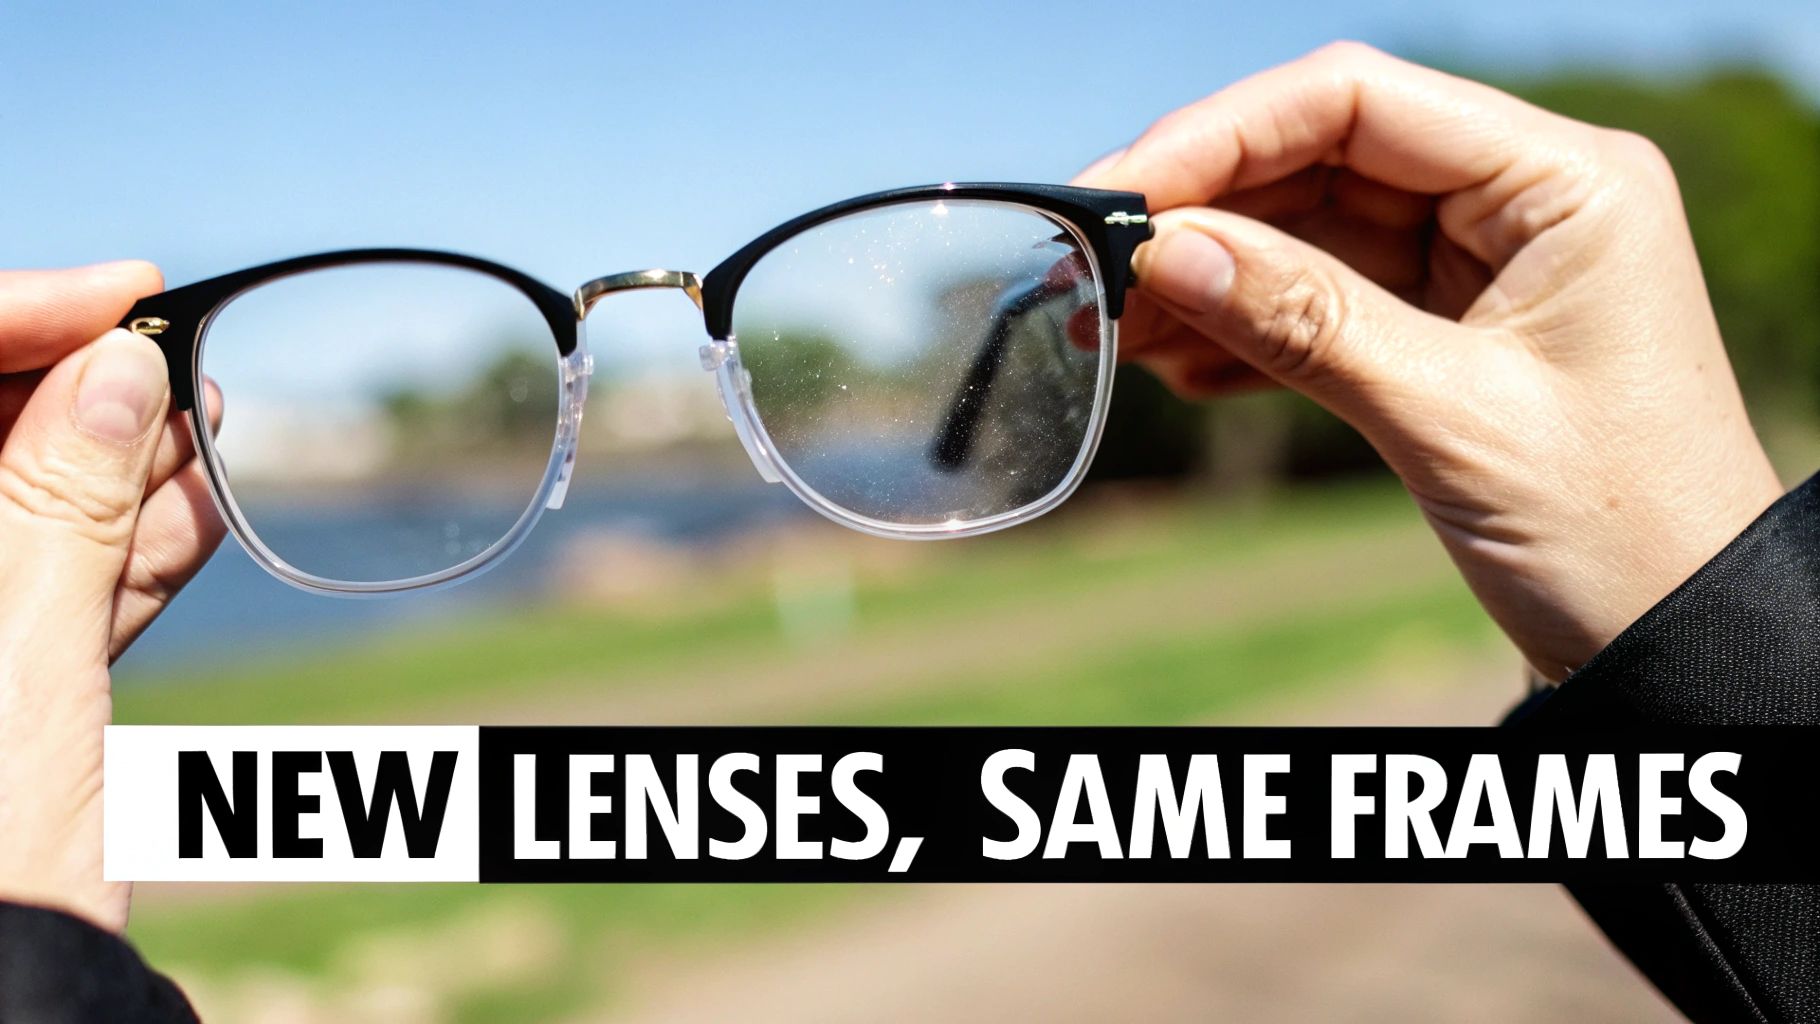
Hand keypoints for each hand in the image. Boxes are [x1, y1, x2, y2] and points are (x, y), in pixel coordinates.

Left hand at [0, 263, 225, 929]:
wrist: (4, 998)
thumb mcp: (16, 658)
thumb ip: (58, 504)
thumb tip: (117, 368)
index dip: (10, 314)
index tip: (128, 295)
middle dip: (75, 388)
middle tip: (183, 362)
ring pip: (24, 508)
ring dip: (122, 464)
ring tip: (211, 428)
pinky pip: (62, 583)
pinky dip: (136, 545)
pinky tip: (205, 508)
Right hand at [1078, 42, 1782, 680]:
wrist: (1673, 643)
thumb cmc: (1618, 531)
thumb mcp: (1451, 418)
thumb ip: (1307, 323)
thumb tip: (1168, 252)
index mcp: (1563, 184)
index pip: (1359, 104)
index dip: (1224, 135)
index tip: (1122, 193)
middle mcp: (1521, 204)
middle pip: (1320, 159)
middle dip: (1199, 214)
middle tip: (1088, 272)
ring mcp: (1480, 268)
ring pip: (1306, 237)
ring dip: (1207, 281)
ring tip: (1111, 332)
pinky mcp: (1445, 335)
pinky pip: (1322, 307)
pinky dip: (1246, 335)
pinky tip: (1178, 369)